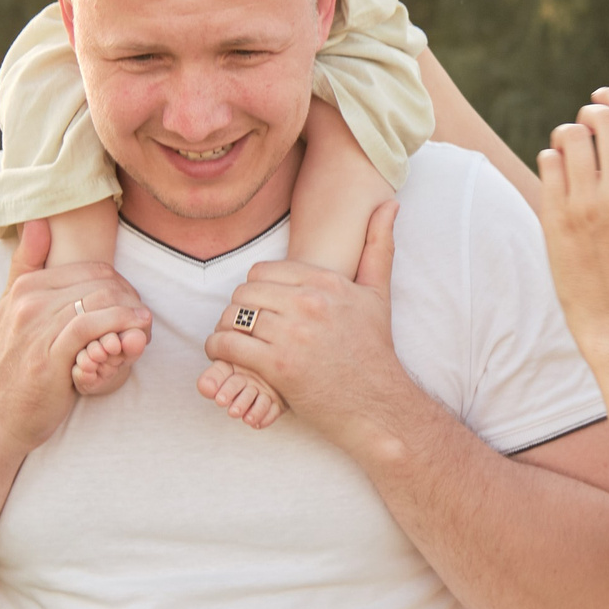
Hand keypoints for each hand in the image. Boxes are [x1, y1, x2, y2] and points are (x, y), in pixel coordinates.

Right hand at [0, 220, 151, 454]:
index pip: (91, 269)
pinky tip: (135, 333)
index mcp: (24, 287)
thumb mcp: (10, 312)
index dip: (120, 284)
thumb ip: (26, 267)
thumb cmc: (13, 368)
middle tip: (143, 317)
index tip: (132, 304)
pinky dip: (119, 325)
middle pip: (100, 283)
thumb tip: (38, 221)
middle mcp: (28, 302)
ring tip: (143, 325)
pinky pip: (92, 327)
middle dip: (130, 298)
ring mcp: (35, 328)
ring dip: (130, 313)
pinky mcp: (48, 357)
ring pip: (99, 302)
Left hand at [202, 203, 416, 452]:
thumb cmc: (375, 350)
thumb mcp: (379, 293)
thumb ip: (378, 245)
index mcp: (326, 282)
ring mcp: (292, 334)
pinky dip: (218, 350)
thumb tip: (390, 203)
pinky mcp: (277, 366)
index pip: (263, 272)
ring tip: (231, 342)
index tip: (260, 308)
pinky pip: (228, 345)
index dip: (255, 290)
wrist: (378, 404)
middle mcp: (308, 303)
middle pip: (244, 293)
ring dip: (224, 330)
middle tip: (242, 327)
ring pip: (232, 317)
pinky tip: (225, 357)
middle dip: (237, 310)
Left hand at [535, 88, 608, 368]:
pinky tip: (556, 182)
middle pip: (600, 118)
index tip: (600, 97)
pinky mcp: (558, 216)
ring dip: (563, 139)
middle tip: (580, 130)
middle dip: (586, 115)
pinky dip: (549, 163)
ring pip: (567, 135)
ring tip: (566, 160)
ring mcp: (588, 202)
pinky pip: (547, 161)